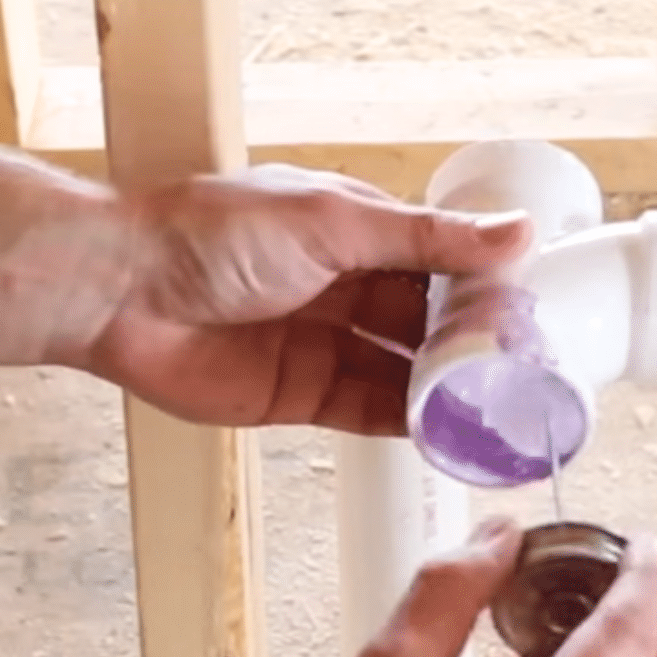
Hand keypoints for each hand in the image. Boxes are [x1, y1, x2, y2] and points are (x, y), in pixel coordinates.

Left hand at [85, 164, 531, 433]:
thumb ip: (425, 239)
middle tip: (529, 372)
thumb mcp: (333, 222)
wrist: (119, 289)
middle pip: (430, 321)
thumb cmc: (212, 232)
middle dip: (476, 346)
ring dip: (448, 391)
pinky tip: (448, 434)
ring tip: (502, 412)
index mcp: (357, 228)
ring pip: (406, 371)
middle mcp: (347, 284)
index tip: (538, 311)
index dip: (487, 285)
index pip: (442, 258)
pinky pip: (369, 411)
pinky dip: (408, 424)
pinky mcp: (301, 395)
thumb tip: (515, 235)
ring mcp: (326, 341)